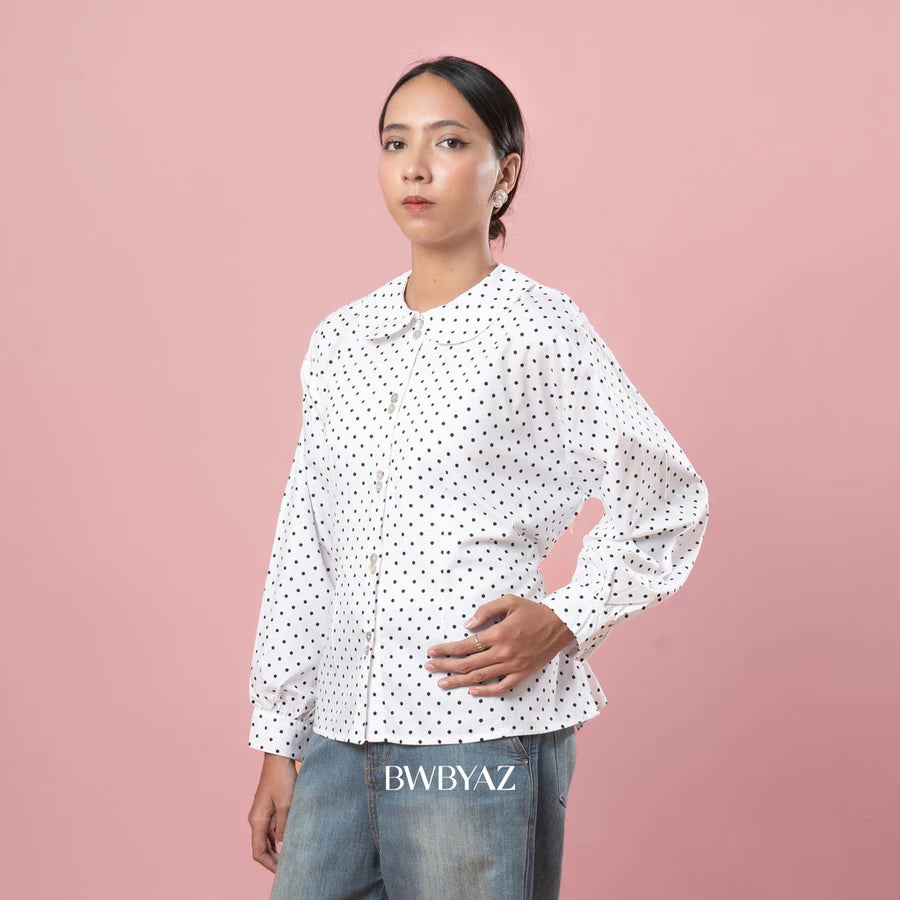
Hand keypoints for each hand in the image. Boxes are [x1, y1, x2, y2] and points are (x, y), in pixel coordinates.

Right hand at [248, 753, 297, 872]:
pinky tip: (289, 840)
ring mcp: (261, 813)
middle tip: (289, 867)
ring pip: (266, 838)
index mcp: (257, 820)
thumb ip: (284, 828)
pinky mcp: (268, 807)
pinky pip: (271, 828)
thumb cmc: (282, 779)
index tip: (282, 872)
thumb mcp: (286, 804)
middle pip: (261, 847)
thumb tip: (281, 849)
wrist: (279, 758)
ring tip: (291, 856)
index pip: (258, 852)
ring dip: (276, 849)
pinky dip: (278, 838)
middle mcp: (256, 819)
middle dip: (273, 859)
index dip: (269, 865)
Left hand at [424, 594, 576, 695]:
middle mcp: (503, 653)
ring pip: (480, 677)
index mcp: (498, 634)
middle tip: (429, 667)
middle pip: (468, 664)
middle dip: (446, 666)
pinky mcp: (522, 674)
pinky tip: (471, 690)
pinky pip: (501, 687)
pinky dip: (485, 691)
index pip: (465, 645)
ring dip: (458, 681)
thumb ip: (486, 610)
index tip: (432, 651)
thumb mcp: (509, 601)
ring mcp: (513, 666)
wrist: (559, 625)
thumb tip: (468, 624)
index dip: (446, 650)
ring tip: (442, 683)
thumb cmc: (532, 611)